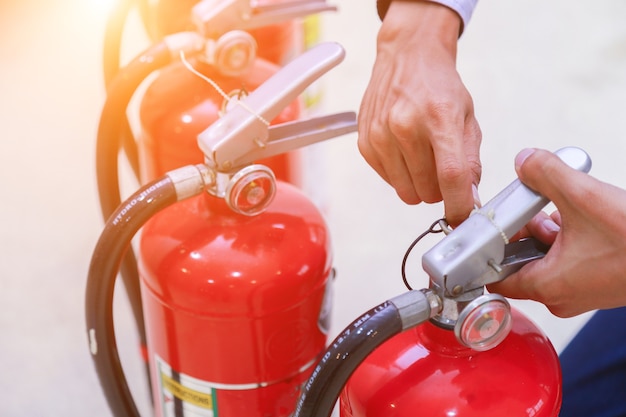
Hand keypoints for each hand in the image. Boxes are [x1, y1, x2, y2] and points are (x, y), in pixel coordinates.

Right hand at [358, 1, 481, 224]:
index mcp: (438, 117)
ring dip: (419, 184)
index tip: (463, 219)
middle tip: (442, 168)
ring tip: (423, 157)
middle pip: (428, 189)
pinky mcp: (365, 144)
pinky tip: (405, 151)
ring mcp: (380, 136)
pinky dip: (401, 174)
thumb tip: (469, 199)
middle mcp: (405, 126)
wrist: (406, 57)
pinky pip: (389, 181)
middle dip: (440, 190)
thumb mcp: (467, 116)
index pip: (450, 176)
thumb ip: (470, 160)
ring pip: (406, 191)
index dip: (459, 205)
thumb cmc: (439, 86)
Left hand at [488, 148, 625, 316]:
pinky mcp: (597, 281)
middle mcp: (561, 295)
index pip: (495, 279)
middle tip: (525, 206)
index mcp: (548, 286)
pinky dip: (565, 236)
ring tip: (556, 205)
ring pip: (544, 257)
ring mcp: (581, 290)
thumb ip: (546, 175)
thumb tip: (524, 161)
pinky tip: (578, 214)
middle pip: (518, 262)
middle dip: (519, 231)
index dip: (483, 253)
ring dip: (544, 231)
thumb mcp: (584, 198)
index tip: (483, 230)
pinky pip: (566, 258)